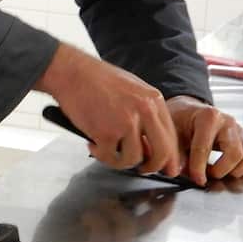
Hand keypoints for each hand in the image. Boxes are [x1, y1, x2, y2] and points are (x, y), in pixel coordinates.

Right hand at [34, 44, 180, 177]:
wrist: (71, 72)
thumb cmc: (96, 79)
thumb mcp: (132, 89)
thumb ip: (145, 113)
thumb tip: (150, 142)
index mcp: (154, 100)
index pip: (171, 136)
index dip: (170, 157)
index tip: (166, 168)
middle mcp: (144, 111)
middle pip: (161, 153)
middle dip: (152, 167)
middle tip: (142, 169)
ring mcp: (126, 122)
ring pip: (133, 159)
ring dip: (120, 161)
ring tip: (107, 151)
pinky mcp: (106, 133)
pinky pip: (109, 157)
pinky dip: (100, 155)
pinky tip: (92, 144)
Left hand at [166, 96, 242, 184]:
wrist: (188, 112)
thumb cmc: (181, 121)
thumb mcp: (172, 135)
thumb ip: (175, 154)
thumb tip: (178, 172)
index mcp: (208, 117)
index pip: (205, 147)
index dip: (199, 168)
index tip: (196, 179)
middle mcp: (228, 122)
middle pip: (235, 153)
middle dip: (220, 170)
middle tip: (207, 174)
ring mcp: (240, 130)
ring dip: (236, 169)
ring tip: (218, 170)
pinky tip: (229, 167)